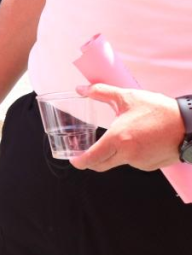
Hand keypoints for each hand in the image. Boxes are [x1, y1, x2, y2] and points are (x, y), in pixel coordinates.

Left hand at [70, 84, 184, 171]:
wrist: (189, 125)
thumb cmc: (158, 110)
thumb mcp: (127, 97)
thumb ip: (101, 92)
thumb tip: (81, 89)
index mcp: (118, 139)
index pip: (92, 157)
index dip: (80, 161)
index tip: (74, 160)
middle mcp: (128, 155)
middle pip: (102, 164)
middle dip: (92, 161)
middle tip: (86, 153)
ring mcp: (140, 162)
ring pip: (118, 162)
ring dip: (114, 153)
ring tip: (125, 135)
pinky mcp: (150, 166)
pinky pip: (134, 162)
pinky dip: (130, 155)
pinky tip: (139, 141)